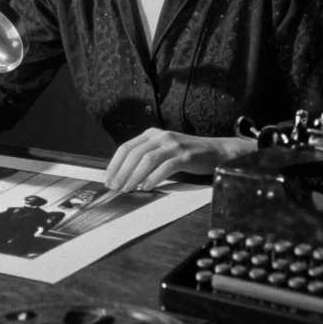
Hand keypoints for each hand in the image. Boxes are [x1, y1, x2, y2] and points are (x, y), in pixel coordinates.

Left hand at [104, 129, 246, 191]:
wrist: (214, 151)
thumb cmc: (186, 154)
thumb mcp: (163, 150)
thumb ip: (146, 157)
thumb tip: (124, 175)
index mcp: (151, 134)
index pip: (126, 147)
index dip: (114, 164)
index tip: (108, 179)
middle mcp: (160, 136)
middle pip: (134, 154)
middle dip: (122, 172)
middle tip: (116, 187)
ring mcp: (173, 145)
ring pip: (147, 159)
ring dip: (134, 176)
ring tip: (128, 189)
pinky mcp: (185, 156)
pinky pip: (165, 167)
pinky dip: (153, 178)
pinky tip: (146, 187)